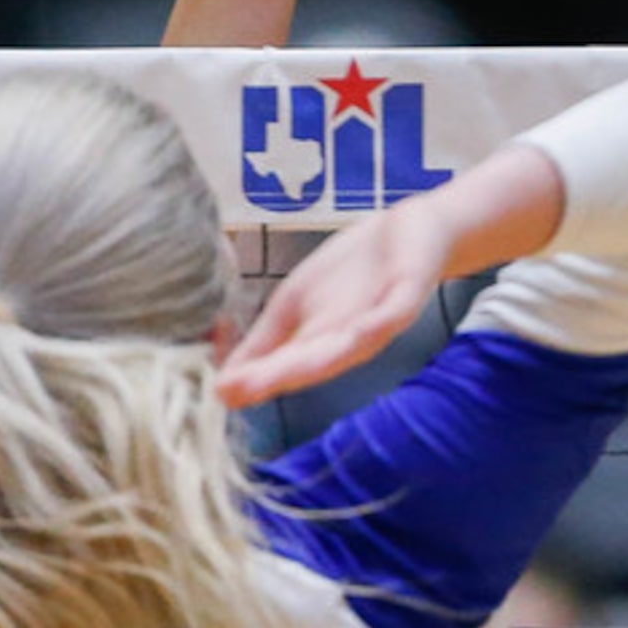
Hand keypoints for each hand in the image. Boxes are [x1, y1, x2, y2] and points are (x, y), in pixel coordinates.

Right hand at [215, 197, 456, 406]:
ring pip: (350, 347)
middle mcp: (348, 340)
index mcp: (319, 344)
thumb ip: (263, 346)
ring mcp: (381, 319)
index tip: (218, 393)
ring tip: (283, 372)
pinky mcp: (408, 294)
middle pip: (312, 363)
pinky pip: (394, 314)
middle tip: (239, 390)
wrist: (408, 233)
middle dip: (277, 377)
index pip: (283, 366)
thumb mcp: (294, 308)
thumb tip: (220, 383)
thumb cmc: (349, 275)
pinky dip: (379, 324)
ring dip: (318, 361)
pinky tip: (359, 329)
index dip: (254, 381)